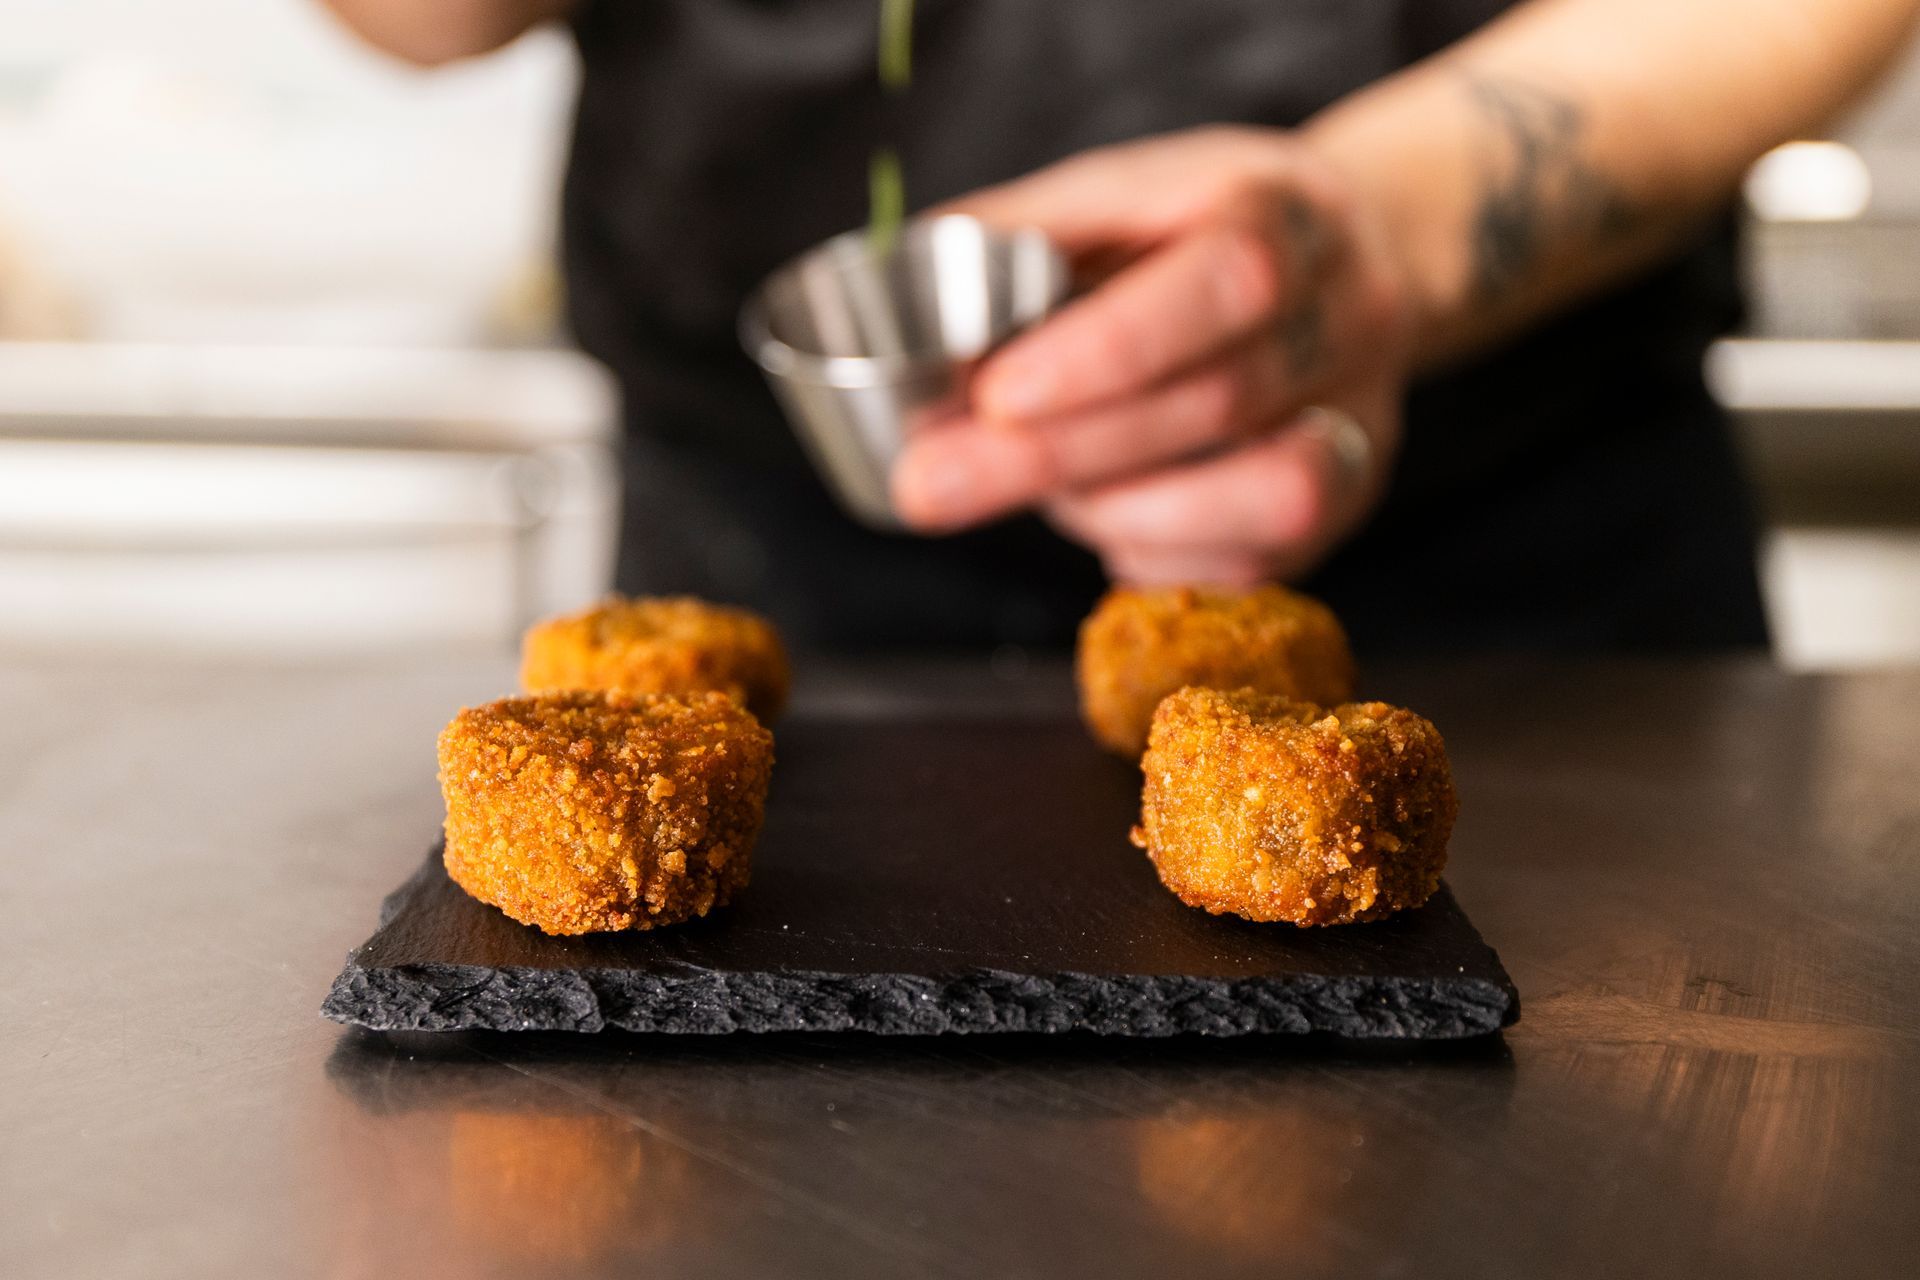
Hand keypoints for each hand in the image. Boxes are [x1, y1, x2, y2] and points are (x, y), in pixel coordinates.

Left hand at [889, 127, 1413, 585]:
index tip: (996, 395)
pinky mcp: (1350, 497)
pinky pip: (1261, 560)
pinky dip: (1160, 550)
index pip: (1226, 280)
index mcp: (1282, 210)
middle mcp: (1345, 315)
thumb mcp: (1118, 194)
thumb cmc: (1194, 229)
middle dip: (1059, 454)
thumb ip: (1018, 237)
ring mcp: (1361, 415)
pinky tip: (1107, 522)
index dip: (1114, 349)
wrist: (1347, 258)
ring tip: (1043, 492)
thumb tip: (891, 285)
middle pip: (1220, 400)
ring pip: (1269, 494)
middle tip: (929, 485)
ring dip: (1121, 506)